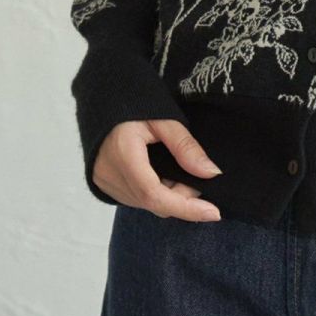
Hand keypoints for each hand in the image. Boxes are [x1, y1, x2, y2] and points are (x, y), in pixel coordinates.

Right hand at [93, 119, 224, 221]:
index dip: (185, 207)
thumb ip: (185, 146)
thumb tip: (210, 173)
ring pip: (144, 204)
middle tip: (199, 182)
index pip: (154, 195)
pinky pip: (135, 199)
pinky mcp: (104, 185)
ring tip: (183, 176)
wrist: (103, 102)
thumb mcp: (164, 120)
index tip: (213, 213)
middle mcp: (110, 175)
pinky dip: (155, 194)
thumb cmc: (134, 106)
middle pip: (152, 202)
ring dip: (169, 197)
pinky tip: (165, 178)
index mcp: (123, 156)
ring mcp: (105, 182)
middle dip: (181, 199)